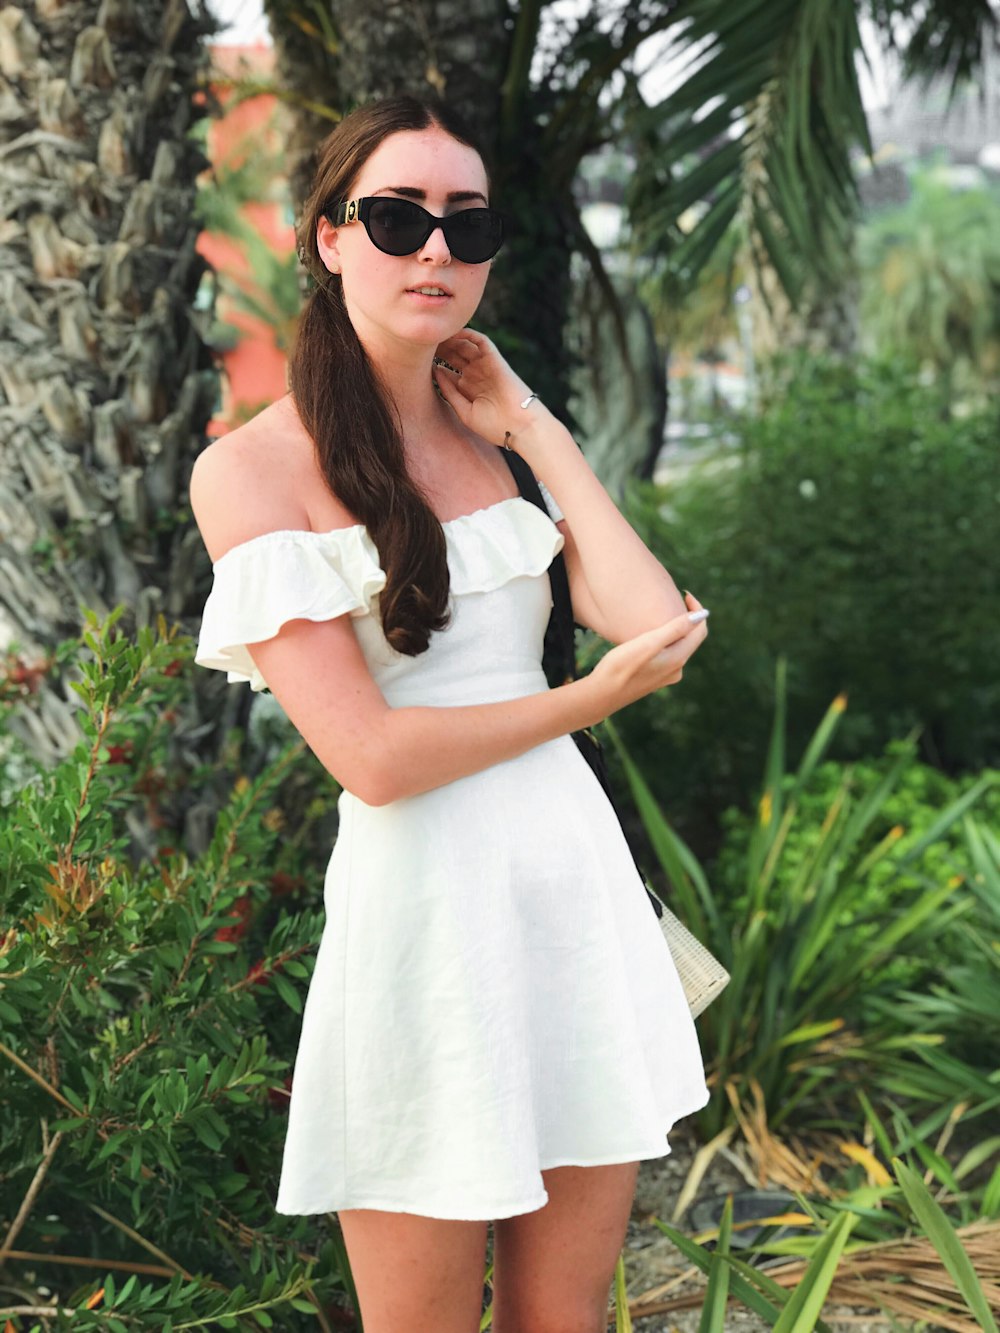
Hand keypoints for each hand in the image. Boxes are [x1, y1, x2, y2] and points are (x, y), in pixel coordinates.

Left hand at [431, 327, 547, 445]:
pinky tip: (452, 332)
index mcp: (468, 388)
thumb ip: (450, 393)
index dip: (432, 364)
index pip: (447, 370)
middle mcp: (476, 375)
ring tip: (434, 336)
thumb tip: (435, 372)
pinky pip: (480, 341)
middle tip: (421, 343)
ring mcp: (485, 366)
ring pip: (464, 347)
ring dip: (449, 340)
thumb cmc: (494, 426)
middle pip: (453, 356)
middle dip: (438, 349)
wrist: (520, 426)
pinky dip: (467, 334)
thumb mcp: (465, 412)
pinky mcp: (495, 359)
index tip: (415, 360)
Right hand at [588, 591, 708, 715]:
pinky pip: (667, 655)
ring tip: (661, 614)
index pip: (700, 630)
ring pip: (678, 647)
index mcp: (678, 659)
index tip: (685, 594)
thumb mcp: (647, 643)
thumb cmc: (620, 666)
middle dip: (687, 618)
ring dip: (675, 630)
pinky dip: (665, 642)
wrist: (601, 695)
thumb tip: (702, 614)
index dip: (697, 609)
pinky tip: (650, 637)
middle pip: (691, 639)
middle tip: (673, 599)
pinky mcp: (654, 679)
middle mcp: (676, 669)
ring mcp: (666, 676)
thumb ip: (675, 629)